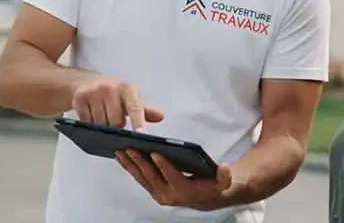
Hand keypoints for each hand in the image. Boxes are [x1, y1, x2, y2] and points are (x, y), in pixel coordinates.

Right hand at [70, 75, 163, 129]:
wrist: (87, 81)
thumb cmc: (114, 91)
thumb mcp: (131, 96)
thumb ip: (145, 109)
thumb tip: (160, 116)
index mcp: (126, 88)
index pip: (135, 107)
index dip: (138, 121)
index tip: (141, 134)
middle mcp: (110, 88)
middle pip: (116, 122)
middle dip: (117, 128)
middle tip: (116, 122)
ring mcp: (94, 92)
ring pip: (100, 124)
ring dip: (103, 128)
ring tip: (104, 118)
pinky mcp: (79, 98)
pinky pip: (86, 122)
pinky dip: (90, 124)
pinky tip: (92, 116)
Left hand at [115, 149, 232, 210]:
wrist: (205, 197)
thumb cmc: (213, 184)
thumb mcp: (223, 180)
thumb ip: (224, 175)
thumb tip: (222, 168)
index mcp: (184, 190)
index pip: (172, 176)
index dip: (164, 165)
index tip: (155, 153)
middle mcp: (168, 194)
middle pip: (152, 176)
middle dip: (140, 161)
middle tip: (130, 147)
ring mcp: (158, 193)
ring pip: (142, 177)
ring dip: (130, 164)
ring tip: (120, 150)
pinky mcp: (153, 190)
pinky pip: (139, 178)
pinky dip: (129, 167)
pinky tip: (121, 156)